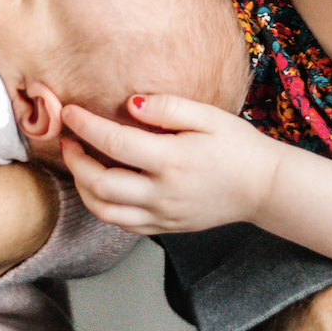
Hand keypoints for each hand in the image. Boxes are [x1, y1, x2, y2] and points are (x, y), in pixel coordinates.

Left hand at [60, 93, 276, 233]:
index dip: (84, 125)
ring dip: (83, 187)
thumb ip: (167, 107)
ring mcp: (162, 215)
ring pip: (105, 210)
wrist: (264, 187)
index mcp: (171, 161)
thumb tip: (129, 103)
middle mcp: (162, 193)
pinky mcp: (166, 227)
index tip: (68, 112)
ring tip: (79, 163)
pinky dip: (102, 206)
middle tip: (67, 140)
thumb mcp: (208, 116)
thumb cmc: (238, 147)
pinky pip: (122, 224)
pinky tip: (101, 187)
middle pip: (99, 183)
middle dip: (75, 160)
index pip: (113, 142)